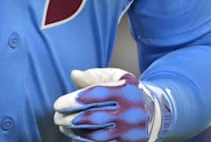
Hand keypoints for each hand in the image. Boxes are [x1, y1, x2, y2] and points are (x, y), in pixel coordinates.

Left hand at [53, 68, 170, 141]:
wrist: (154, 111)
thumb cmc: (126, 91)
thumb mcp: (115, 77)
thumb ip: (94, 76)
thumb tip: (73, 74)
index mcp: (127, 90)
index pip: (96, 94)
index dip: (74, 100)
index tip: (57, 105)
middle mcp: (131, 111)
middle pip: (93, 117)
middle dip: (69, 118)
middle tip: (56, 117)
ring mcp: (131, 131)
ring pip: (96, 135)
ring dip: (75, 133)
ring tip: (63, 127)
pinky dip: (86, 141)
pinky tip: (75, 136)